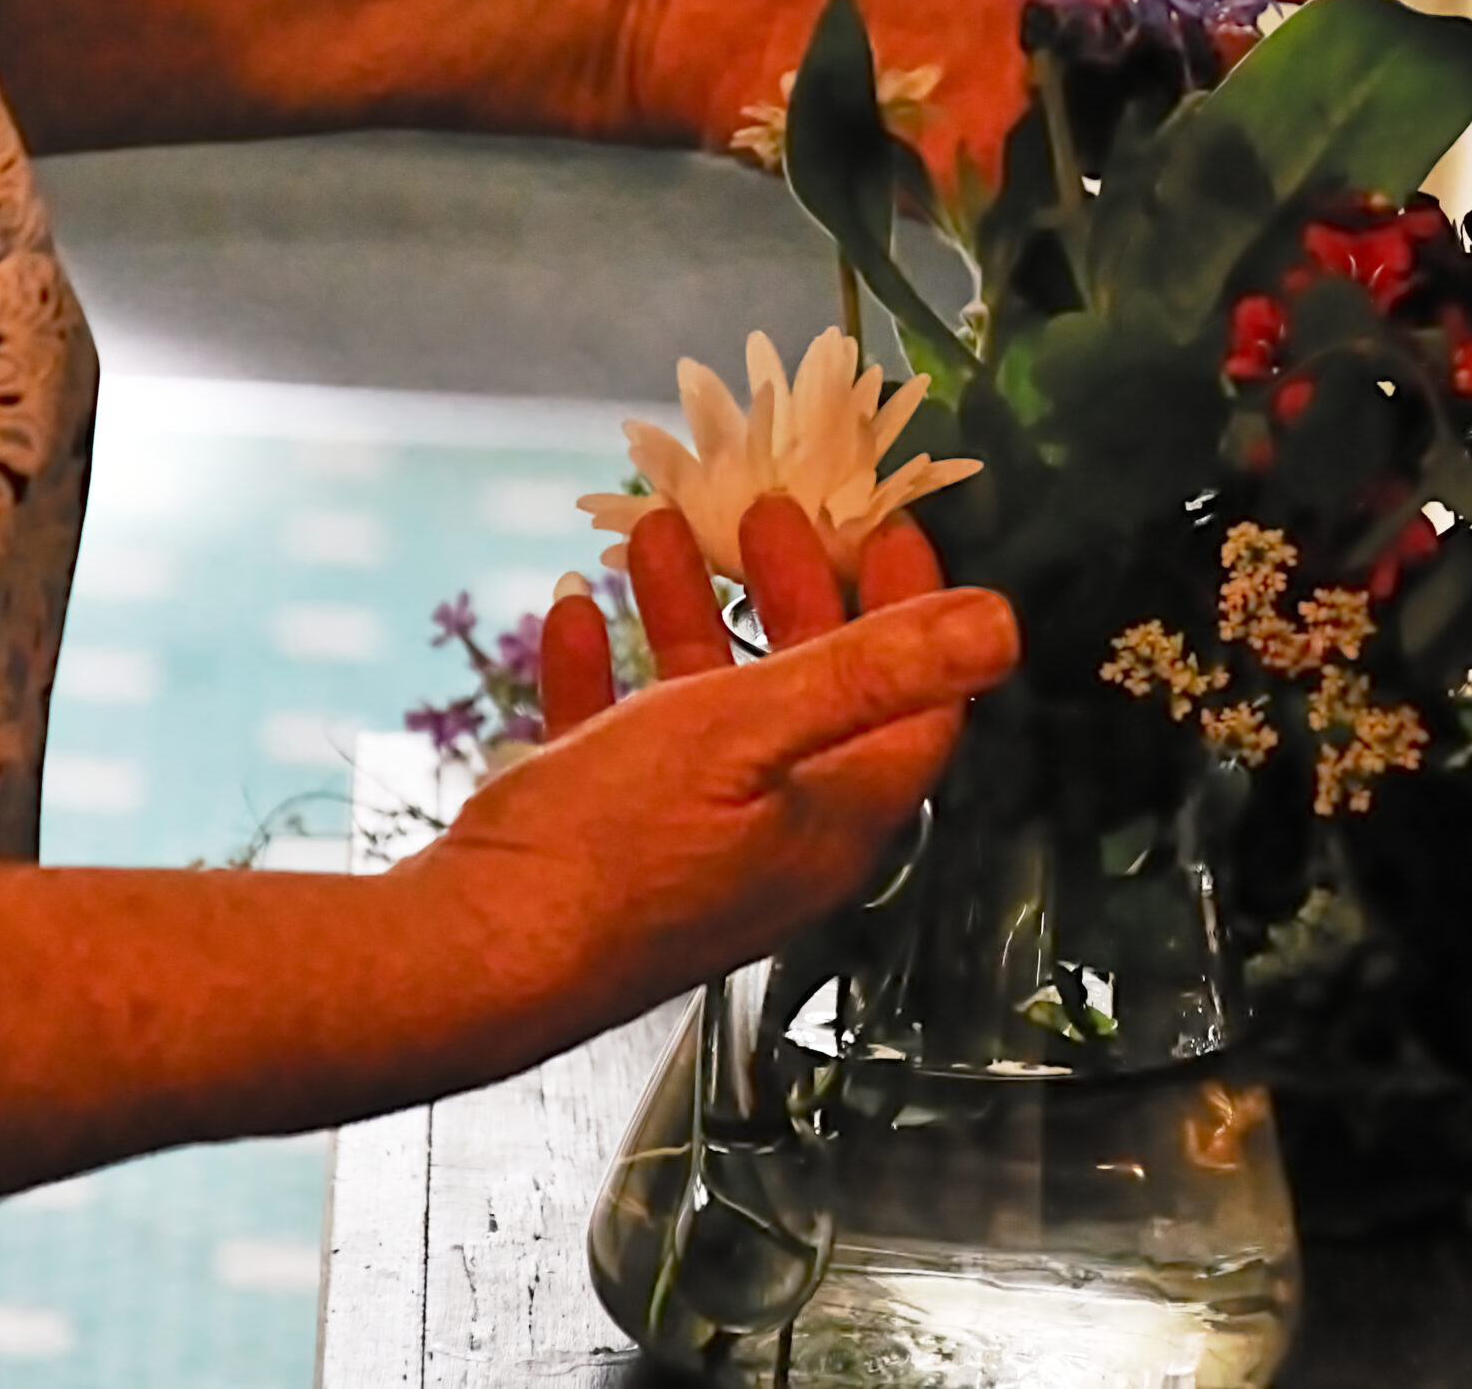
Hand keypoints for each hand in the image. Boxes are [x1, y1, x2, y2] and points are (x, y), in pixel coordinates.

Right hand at [404, 497, 1009, 1026]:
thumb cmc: (617, 850)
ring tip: (660, 532)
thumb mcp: (754, 732)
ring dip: (690, 612)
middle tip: (766, 509)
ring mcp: (685, 842)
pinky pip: (614, 741)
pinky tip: (570, 610)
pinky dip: (603, 670)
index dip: (913, 610)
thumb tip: (1002, 625)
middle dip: (795, 591)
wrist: (469, 963)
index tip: (878, 523)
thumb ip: (875, 674)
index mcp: (835, 814)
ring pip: (707, 705)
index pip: (915, 702)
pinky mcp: (599, 845)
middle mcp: (775, 832)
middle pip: (814, 692)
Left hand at [629, 0, 1393, 176]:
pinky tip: (1179, 264)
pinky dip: (1111, 241)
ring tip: (1310, 207)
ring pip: (1150, 150)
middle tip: (1381, 119)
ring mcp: (1023, 115)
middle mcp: (1068, 38)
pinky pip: (1053, 218)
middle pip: (1208, 67)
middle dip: (1293, 93)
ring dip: (1223, 182)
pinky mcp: (964, 182)